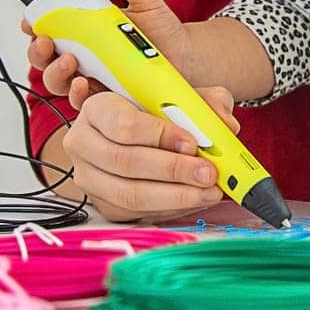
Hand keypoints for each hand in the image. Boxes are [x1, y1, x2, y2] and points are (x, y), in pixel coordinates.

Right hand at [24, 0, 196, 97]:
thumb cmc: (163, 32)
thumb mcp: (147, 4)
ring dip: (54, 72)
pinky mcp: (104, 99)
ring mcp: (91, 78)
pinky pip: (81, 102)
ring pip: (56, 81)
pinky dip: (76, 94)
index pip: (50, 30)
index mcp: (85, 33)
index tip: (31, 21)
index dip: (34, 26)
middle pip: (44, 58)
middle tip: (45, 42)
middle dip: (37, 51)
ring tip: (69, 61)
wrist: (187, 59)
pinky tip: (83, 84)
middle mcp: (83, 56)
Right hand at [60, 83, 241, 221]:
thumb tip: (226, 124)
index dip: (160, 135)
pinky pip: (136, 213)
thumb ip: (205, 103)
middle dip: (173, 170)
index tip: (192, 142)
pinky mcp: (104, 204)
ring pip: (130, 194)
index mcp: (96, 108)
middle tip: (208, 172)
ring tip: (208, 190)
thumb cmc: (158, 111)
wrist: (142, 133)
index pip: (123, 124)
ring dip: (175, 195)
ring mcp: (89, 178)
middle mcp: (83, 143)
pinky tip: (195, 199)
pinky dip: (171, 209)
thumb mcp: (182, 96)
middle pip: (126, 162)